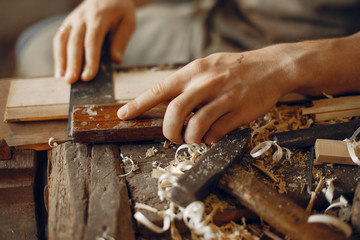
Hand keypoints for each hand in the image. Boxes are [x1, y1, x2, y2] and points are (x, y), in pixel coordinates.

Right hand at [53, 0, 135, 83]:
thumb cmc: (120, 10)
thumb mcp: (128, 22)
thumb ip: (122, 40)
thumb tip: (116, 60)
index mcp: (99, 17)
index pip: (92, 42)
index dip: (89, 61)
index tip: (88, 77)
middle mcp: (82, 17)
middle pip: (74, 43)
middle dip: (72, 64)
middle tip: (71, 81)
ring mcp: (72, 19)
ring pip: (62, 40)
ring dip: (60, 60)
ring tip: (62, 78)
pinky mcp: (67, 23)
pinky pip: (59, 39)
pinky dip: (58, 55)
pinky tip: (60, 70)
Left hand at [117, 45, 300, 144]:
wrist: (271, 67)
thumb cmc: (235, 69)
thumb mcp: (208, 66)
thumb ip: (188, 83)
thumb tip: (167, 102)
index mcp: (194, 71)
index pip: (160, 88)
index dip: (139, 104)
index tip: (123, 115)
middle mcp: (206, 83)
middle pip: (175, 111)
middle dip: (169, 130)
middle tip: (172, 136)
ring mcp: (224, 98)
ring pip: (196, 126)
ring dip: (190, 139)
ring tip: (194, 138)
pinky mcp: (239, 112)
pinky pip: (217, 133)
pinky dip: (210, 140)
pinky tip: (212, 135)